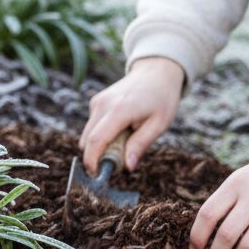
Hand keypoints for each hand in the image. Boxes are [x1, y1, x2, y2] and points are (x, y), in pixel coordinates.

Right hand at [79, 56, 184, 176]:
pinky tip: (121, 129)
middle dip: (96, 156)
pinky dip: (101, 134)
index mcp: (119, 110)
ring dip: (100, 145)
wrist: (156, 72)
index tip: (95, 175)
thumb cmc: (161, 99)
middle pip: (87, 140)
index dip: (92, 161)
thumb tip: (127, 167)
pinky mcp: (96, 102)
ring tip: (124, 141)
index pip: (96, 140)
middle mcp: (103, 105)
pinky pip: (92, 126)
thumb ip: (140, 145)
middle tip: (117, 162)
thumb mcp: (159, 124)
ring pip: (87, 134)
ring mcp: (97, 102)